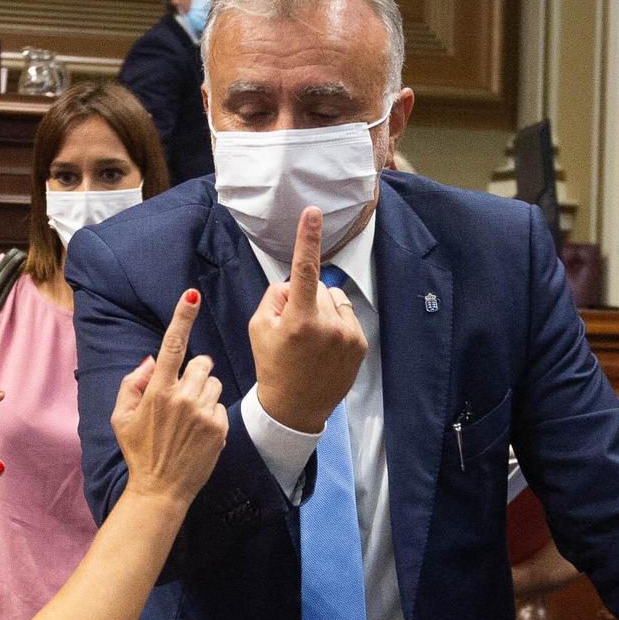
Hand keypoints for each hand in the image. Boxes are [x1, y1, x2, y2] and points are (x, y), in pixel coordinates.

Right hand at [113, 288, 227, 504]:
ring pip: (214, 382)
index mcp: (157, 391)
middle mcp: (183, 397)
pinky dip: (211, 414)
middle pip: (202, 363)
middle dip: (195, 372)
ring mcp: (203, 412)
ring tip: (189, 417)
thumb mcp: (120, 417)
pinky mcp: (219, 427)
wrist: (161, 489)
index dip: (182, 317)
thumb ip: (132, 383)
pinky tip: (197, 432)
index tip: (191, 294)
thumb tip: (151, 360)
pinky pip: (220, 405)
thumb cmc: (138, 451)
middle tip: (183, 393)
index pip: (172, 345)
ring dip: (205, 392)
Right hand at [249, 206, 366, 432]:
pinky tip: (324, 345)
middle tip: (293, 328)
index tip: (313, 213)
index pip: (304, 270)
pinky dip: (335, 322)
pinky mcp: (360, 343)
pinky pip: (346, 314)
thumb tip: (293, 282)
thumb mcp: (258, 328)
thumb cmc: (273, 366)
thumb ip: (274, 297)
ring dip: (322, 308)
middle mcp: (328, 326)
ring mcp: (348, 335)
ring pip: (334, 298)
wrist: (295, 407)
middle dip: (304, 297)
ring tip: (311, 338)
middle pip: (317, 285)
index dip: (307, 238)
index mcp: (299, 321)